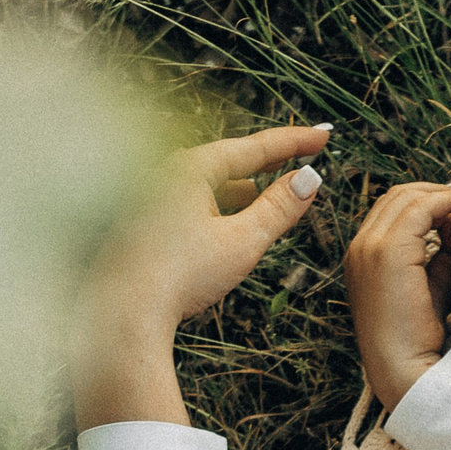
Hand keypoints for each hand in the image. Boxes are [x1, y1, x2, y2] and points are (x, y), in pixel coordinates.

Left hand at [73, 125, 330, 431]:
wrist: (125, 315)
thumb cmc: (181, 277)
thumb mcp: (242, 242)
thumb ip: (279, 208)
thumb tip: (309, 179)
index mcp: (190, 168)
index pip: (254, 147)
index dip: (294, 141)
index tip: (325, 133)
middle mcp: (165, 174)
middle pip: (229, 162)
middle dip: (266, 162)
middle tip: (300, 153)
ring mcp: (150, 198)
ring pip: (209, 185)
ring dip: (242, 189)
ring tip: (268, 192)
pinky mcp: (143, 225)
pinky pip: (191, 205)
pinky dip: (219, 209)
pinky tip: (229, 226)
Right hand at [345, 181, 450, 411]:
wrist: (406, 370)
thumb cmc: (422, 337)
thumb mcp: (431, 286)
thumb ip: (440, 253)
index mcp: (362, 257)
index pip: (392, 209)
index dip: (427, 202)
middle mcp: (359, 248)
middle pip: (397, 196)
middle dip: (436, 193)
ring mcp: (369, 248)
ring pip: (408, 196)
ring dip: (443, 196)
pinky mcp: (387, 252)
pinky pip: (421, 208)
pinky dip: (447, 202)